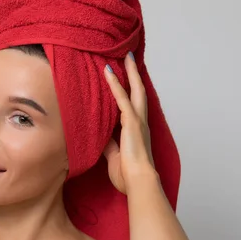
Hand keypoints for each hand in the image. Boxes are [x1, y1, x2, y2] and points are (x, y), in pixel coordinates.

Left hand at [103, 53, 155, 194]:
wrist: (139, 183)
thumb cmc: (129, 175)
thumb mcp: (115, 156)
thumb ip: (108, 144)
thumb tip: (100, 136)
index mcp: (137, 131)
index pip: (133, 105)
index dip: (131, 90)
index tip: (129, 77)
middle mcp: (140, 122)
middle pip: (138, 92)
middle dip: (134, 74)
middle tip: (130, 57)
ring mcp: (137, 121)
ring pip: (134, 90)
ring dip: (128, 72)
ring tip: (124, 56)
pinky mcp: (131, 123)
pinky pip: (122, 99)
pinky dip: (115, 84)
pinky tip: (108, 71)